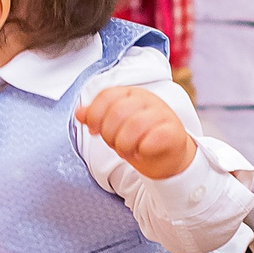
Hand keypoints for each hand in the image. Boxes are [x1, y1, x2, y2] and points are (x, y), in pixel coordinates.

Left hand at [76, 86, 196, 181]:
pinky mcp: (174, 132)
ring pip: (135, 125)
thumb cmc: (138, 140)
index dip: (95, 114)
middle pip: (118, 111)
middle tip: (115, 145)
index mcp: (130, 94)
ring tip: (128, 150)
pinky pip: (155, 137)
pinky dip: (144, 148)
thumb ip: (97, 117)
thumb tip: (79, 113)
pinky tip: (143, 151)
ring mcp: (163, 114)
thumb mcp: (113, 127)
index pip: (107, 95)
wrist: (166, 158)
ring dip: (125, 144)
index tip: (94, 131)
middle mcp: (147, 100)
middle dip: (110, 134)